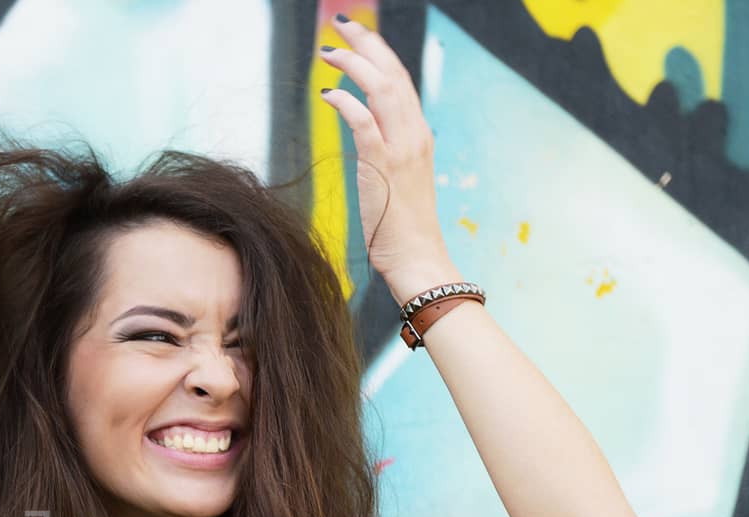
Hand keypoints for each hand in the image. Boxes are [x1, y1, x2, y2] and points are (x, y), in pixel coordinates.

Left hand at [318, 17, 456, 302]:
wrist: (417, 258)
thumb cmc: (402, 227)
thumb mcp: (397, 180)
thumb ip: (385, 152)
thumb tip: (364, 134)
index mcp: (418, 136)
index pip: (400, 81)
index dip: (379, 54)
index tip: (358, 37)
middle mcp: (415, 135)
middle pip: (393, 74)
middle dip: (367, 44)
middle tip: (342, 25)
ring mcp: (402, 149)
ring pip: (382, 89)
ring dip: (355, 65)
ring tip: (330, 51)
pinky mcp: (384, 166)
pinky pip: (365, 123)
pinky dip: (347, 102)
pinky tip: (329, 94)